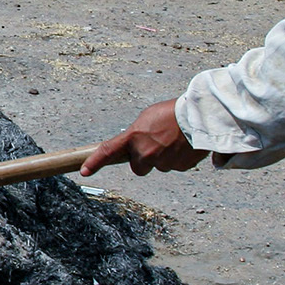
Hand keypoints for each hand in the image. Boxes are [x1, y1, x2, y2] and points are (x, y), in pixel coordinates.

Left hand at [81, 99, 208, 176]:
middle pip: (139, 167)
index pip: (108, 151)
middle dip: (145, 160)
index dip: (95, 163)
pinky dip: (179, 158)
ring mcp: (162, 162)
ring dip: (164, 156)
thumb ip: (137, 134)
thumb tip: (136, 145)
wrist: (200, 117)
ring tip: (174, 139)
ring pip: (159, 166)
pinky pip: (175, 166)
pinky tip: (184, 145)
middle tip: (156, 145)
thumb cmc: (173, 112)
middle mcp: (145, 153)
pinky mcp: (179, 167)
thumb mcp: (147, 118)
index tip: (84, 171)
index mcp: (134, 137)